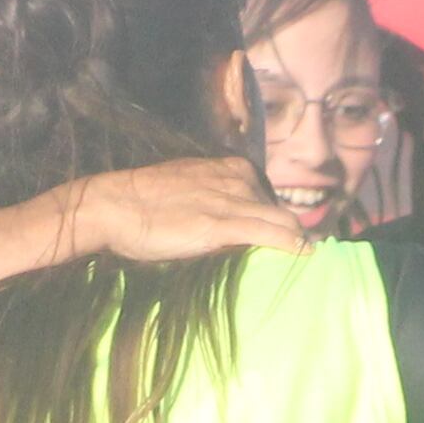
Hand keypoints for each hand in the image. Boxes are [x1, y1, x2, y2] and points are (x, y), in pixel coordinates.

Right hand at [53, 155, 296, 267]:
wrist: (114, 204)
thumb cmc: (142, 203)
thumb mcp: (184, 190)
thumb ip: (210, 200)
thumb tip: (224, 224)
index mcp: (226, 167)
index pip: (265, 193)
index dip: (277, 216)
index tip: (289, 234)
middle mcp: (235, 178)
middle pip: (278, 206)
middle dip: (293, 227)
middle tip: (307, 248)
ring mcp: (231, 199)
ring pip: (281, 219)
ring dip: (297, 238)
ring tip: (309, 254)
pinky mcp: (223, 223)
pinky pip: (270, 232)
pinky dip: (291, 243)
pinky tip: (305, 253)